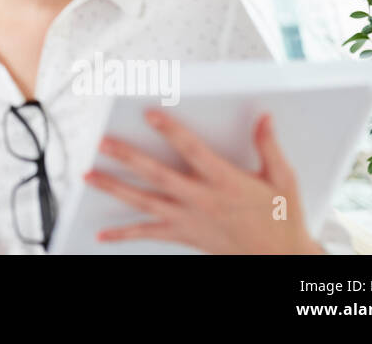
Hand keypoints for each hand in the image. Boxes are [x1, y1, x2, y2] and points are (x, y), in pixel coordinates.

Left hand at [83, 110, 324, 254]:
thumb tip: (263, 118)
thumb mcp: (283, 179)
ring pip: (145, 202)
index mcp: (225, 181)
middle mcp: (202, 200)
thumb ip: (269, 146)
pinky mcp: (184, 235)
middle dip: (127, 158)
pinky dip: (123, 234)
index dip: (170, 131)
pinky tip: (102, 234)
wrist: (280, 257)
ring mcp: (189, 219)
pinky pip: (149, 234)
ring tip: (88, 176)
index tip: (149, 114)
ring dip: (115, 188)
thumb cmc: (282, 216)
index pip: (192, 150)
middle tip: (102, 143)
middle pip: (157, 175)